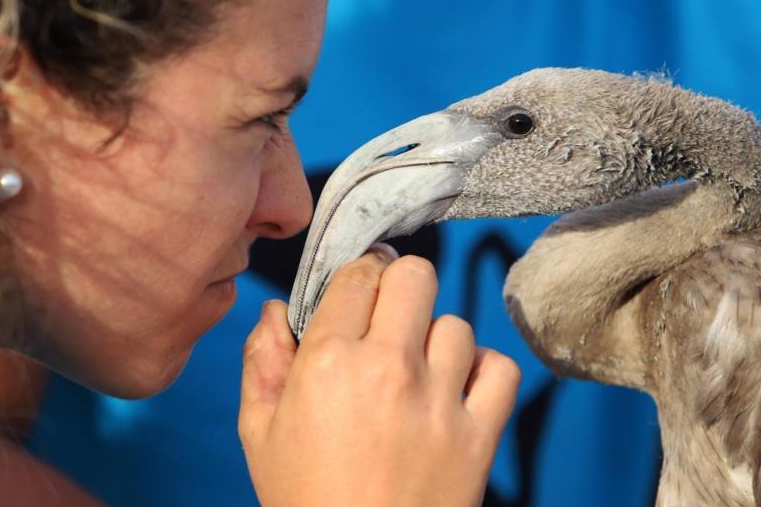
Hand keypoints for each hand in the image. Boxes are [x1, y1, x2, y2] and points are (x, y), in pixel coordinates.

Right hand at [239, 248, 520, 505]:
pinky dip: (484, 372)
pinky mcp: (479, 434)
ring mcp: (439, 401)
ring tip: (419, 372)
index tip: (362, 292)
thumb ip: (261, 362)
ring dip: (437, 340)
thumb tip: (275, 312)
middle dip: (401, 288)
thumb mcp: (259, 435)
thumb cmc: (305, 502)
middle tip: (391, 317)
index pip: (358, 276)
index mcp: (328, 364)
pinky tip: (457, 390)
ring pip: (457, 325)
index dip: (359, 277)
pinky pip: (501, 369)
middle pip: (415, 277)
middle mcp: (388, 370)